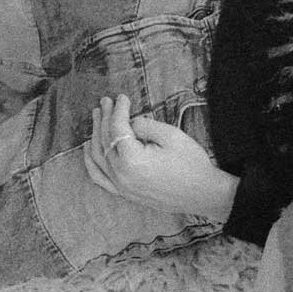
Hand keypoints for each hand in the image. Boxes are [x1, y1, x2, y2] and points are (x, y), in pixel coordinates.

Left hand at [82, 93, 236, 219]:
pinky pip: (99, 177)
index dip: (118, 109)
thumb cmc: (191, 164)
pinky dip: (91, 161)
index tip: (122, 97)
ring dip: (95, 133)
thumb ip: (145, 125)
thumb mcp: (172, 136)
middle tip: (105, 101)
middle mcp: (121, 174)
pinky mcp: (125, 193)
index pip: (117, 127)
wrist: (205, 194)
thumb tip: (130, 123)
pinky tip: (88, 148)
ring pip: (98, 156)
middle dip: (104, 117)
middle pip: (104, 140)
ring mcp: (121, 186)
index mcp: (132, 159)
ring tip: (97, 116)